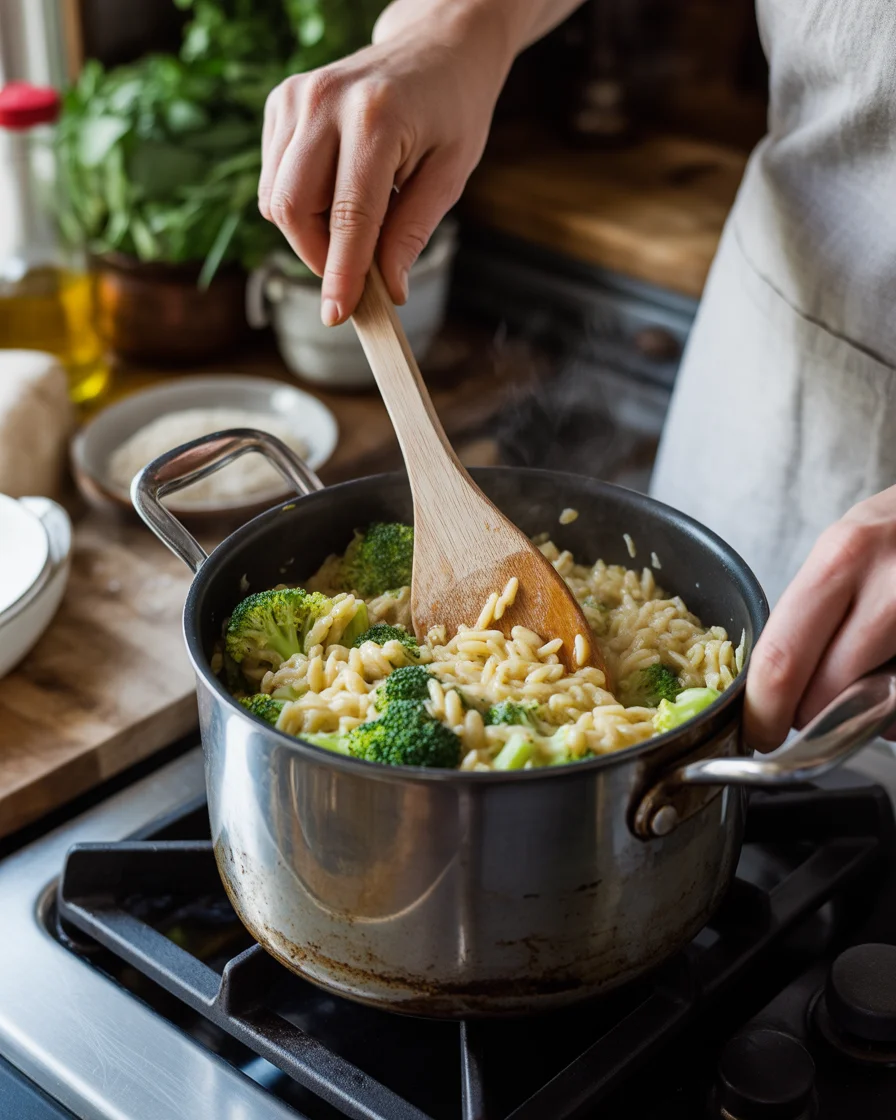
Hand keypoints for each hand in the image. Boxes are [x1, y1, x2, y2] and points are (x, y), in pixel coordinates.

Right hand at [258, 0, 513, 324]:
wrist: (436, 45)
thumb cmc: (452, 109)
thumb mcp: (451, 173)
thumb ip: (414, 231)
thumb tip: (388, 289)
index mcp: (376, 117)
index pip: (348, 215)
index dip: (341, 273)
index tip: (338, 315)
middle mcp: (324, 101)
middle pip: (292, 209)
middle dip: (318, 256)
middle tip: (355, 274)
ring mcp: (296, 98)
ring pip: (275, 200)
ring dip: (309, 234)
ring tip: (356, 223)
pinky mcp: (281, 103)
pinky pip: (273, 181)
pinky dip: (299, 206)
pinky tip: (337, 192)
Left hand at [744, 484, 895, 750]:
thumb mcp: (845, 549)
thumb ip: (815, 610)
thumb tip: (784, 686)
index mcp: (840, 559)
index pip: (782, 657)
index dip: (764, 710)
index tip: (758, 731)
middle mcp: (886, 585)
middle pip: (826, 691)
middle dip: (809, 716)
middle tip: (805, 712)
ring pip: (874, 701)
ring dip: (859, 709)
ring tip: (861, 678)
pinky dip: (894, 703)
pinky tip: (893, 676)